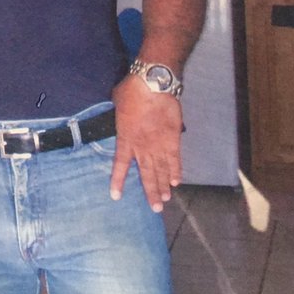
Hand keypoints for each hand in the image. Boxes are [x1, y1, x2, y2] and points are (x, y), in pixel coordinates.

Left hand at [108, 74, 182, 212]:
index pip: (120, 165)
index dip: (118, 181)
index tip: (116, 196)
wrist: (153, 84)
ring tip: (166, 199)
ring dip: (164, 185)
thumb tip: (121, 113)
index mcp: (125, 138)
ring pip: (162, 170)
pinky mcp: (173, 138)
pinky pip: (175, 159)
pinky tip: (176, 181)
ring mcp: (159, 144)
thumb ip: (120, 115)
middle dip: (151, 192)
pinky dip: (176, 170)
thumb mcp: (116, 103)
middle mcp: (142, 146)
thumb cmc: (131, 90)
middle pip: (147, 174)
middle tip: (155, 209)